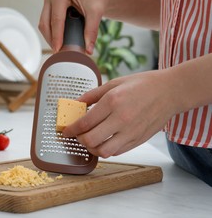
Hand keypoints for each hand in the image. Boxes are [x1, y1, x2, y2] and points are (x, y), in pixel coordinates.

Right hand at [38, 0, 109, 53]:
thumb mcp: (96, 13)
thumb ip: (91, 31)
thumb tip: (88, 50)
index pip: (56, 20)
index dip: (56, 36)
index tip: (58, 50)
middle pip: (45, 23)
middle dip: (51, 39)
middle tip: (58, 52)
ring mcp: (48, 2)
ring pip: (43, 25)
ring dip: (49, 38)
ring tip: (59, 48)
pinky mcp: (49, 8)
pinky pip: (46, 24)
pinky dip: (51, 34)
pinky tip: (58, 42)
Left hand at [62, 70, 176, 157]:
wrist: (169, 91)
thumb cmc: (142, 84)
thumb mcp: (114, 83)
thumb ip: (92, 95)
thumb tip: (75, 104)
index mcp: (112, 101)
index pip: (84, 123)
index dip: (71, 130)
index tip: (65, 132)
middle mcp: (121, 119)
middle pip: (90, 140)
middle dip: (79, 140)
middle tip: (77, 135)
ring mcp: (131, 132)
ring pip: (103, 151)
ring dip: (92, 148)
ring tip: (90, 140)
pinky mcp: (139, 140)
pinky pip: (117, 152)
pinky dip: (106, 149)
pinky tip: (104, 141)